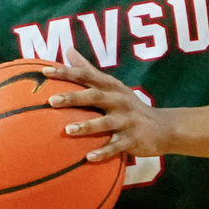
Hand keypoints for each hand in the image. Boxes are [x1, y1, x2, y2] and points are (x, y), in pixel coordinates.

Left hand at [44, 47, 169, 162]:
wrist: (164, 127)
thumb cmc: (128, 105)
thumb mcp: (112, 85)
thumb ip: (88, 70)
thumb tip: (68, 50)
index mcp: (110, 86)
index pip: (86, 75)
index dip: (66, 72)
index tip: (44, 71)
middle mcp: (118, 100)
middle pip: (94, 96)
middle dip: (73, 97)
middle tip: (51, 100)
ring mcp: (126, 120)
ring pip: (105, 123)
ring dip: (86, 126)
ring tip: (68, 130)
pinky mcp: (133, 139)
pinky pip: (116, 147)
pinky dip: (103, 152)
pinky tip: (88, 158)